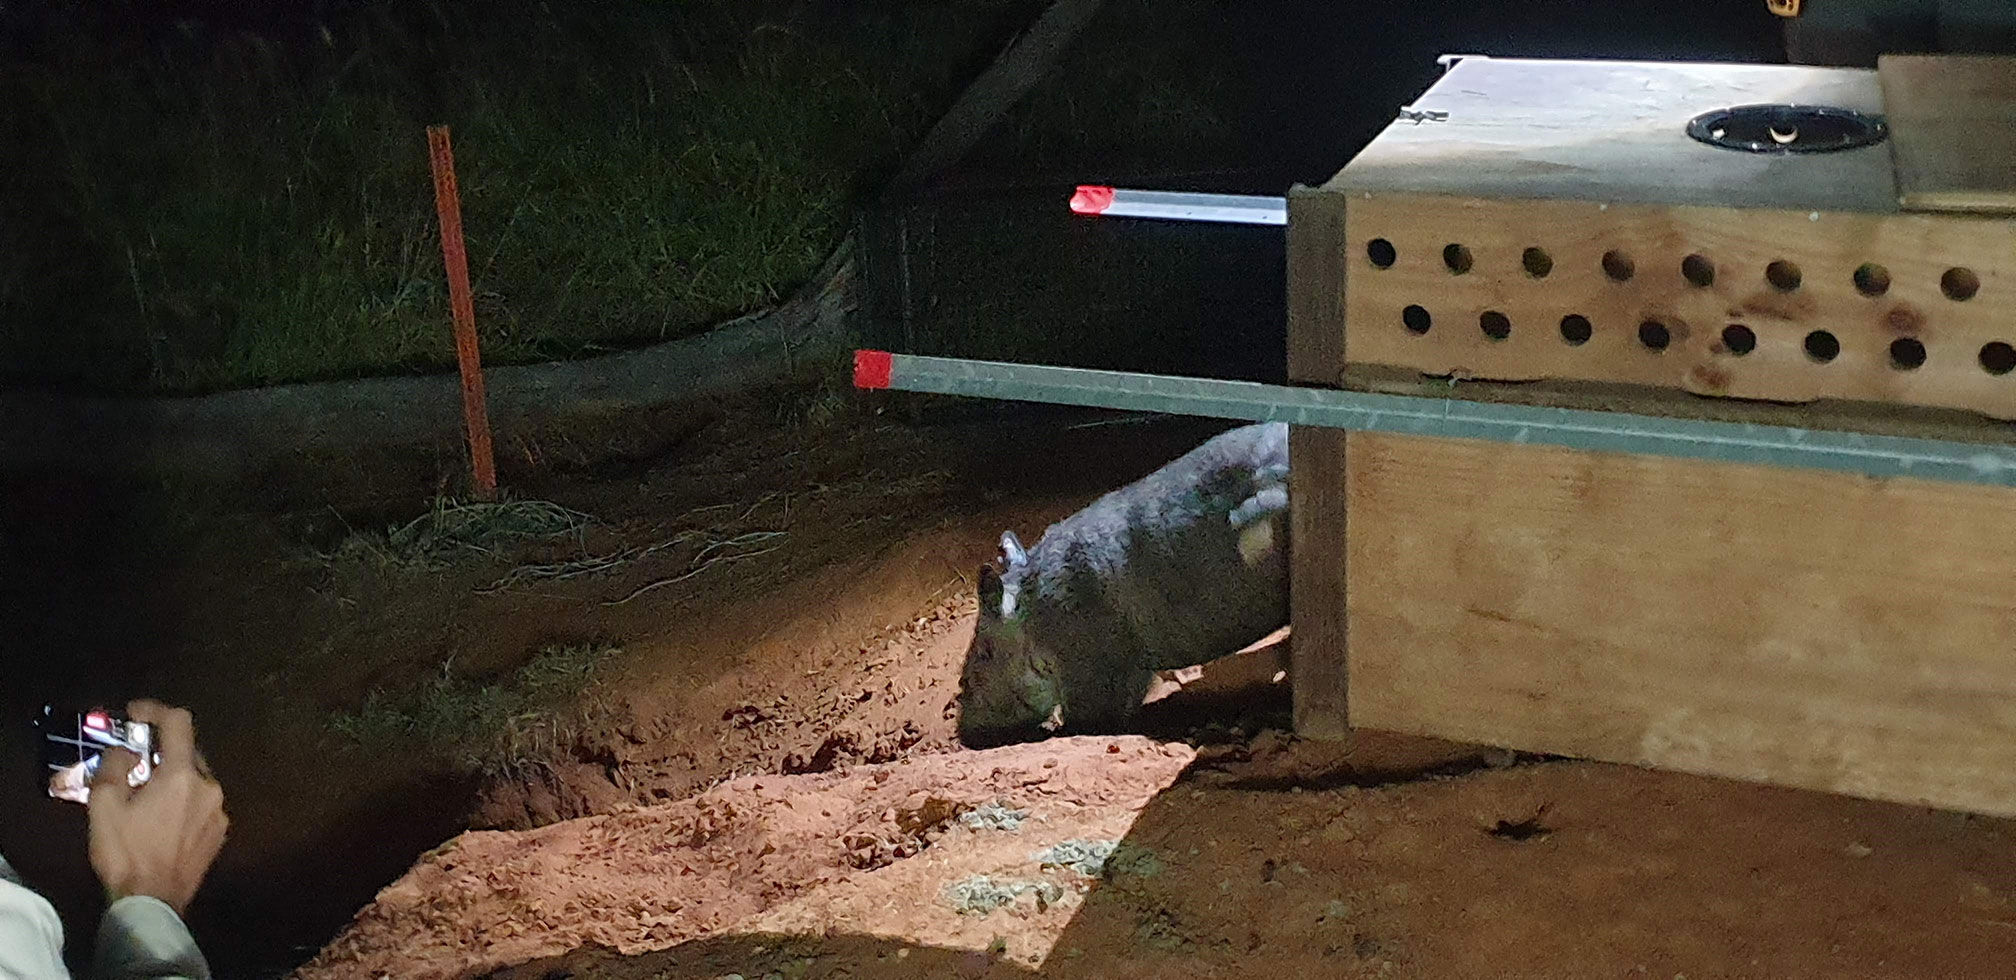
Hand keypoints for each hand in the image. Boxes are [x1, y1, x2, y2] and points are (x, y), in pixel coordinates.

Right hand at [86, 699, 228, 916]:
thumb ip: (114, 767)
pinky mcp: (221, 832)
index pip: (179, 723)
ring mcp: (220, 811)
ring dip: (174, 777)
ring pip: (197, 779)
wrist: (152, 903)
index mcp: (182, 776)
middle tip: (135, 762)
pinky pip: (203, 803)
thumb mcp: (103, 806)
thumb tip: (127, 751)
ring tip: (147, 795)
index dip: (157, 710)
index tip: (136, 714)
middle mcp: (210, 787)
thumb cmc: (124, 853)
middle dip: (162, 750)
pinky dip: (185, 800)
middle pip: (189, 752)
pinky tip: (164, 818)